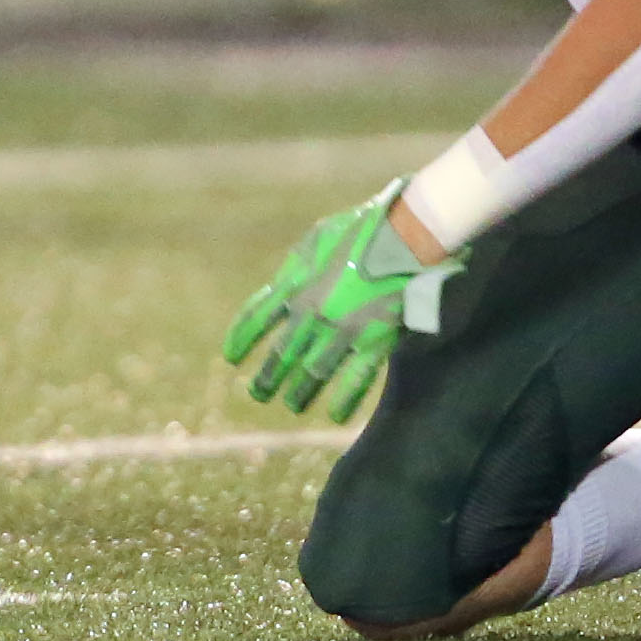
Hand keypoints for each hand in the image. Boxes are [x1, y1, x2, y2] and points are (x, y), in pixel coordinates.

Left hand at [224, 183, 460, 419]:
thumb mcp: (319, 236)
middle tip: (260, 394)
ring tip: (294, 404)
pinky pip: (356, 378)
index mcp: (296, 285)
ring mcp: (343, 329)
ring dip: (300, 391)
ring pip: (313, 372)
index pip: (257, 319)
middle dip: (269, 378)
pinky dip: (345, 399)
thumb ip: (297, 264)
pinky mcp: (375, 339)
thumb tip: (283, 285)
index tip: (231, 359)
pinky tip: (336, 415)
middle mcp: (312, 313)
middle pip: (283, 354)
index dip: (242, 340)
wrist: (409, 231)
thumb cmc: (365, 225)